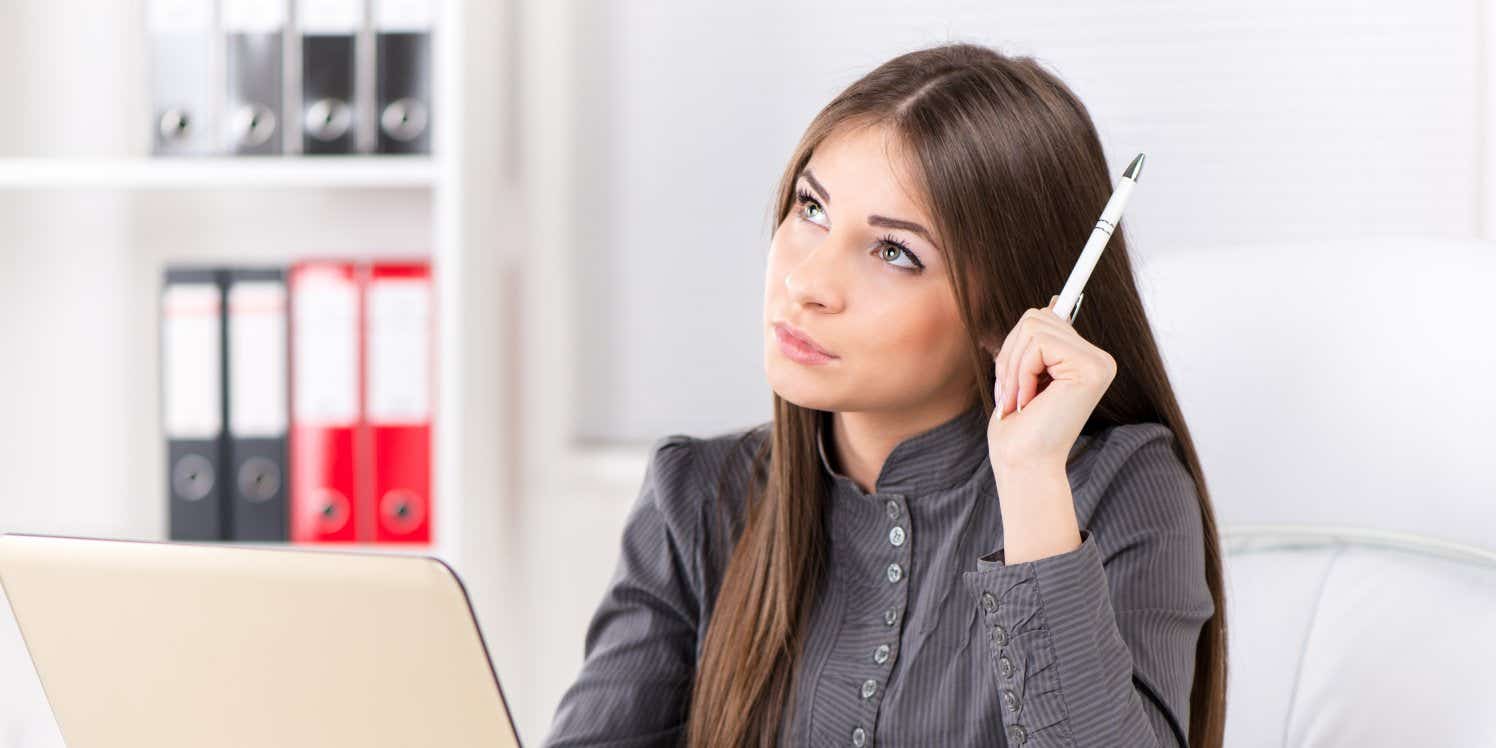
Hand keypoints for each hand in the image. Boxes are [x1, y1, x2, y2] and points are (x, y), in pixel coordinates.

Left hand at [986, 295, 1116, 470]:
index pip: (1049, 318)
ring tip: (1018, 400)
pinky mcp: (1091, 368)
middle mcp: (1099, 359)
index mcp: (1084, 360)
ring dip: (1012, 366)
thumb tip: (1057, 301)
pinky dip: (1021, 372)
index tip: (1056, 299)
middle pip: (1038, 317)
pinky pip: (1038, 344)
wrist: (1022, 463)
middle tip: (1010, 393)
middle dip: (1009, 353)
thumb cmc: (1018, 428)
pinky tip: (1029, 401)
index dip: (1041, 317)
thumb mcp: (1024, 373)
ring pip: (1033, 327)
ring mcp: (1098, 363)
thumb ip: (1039, 341)